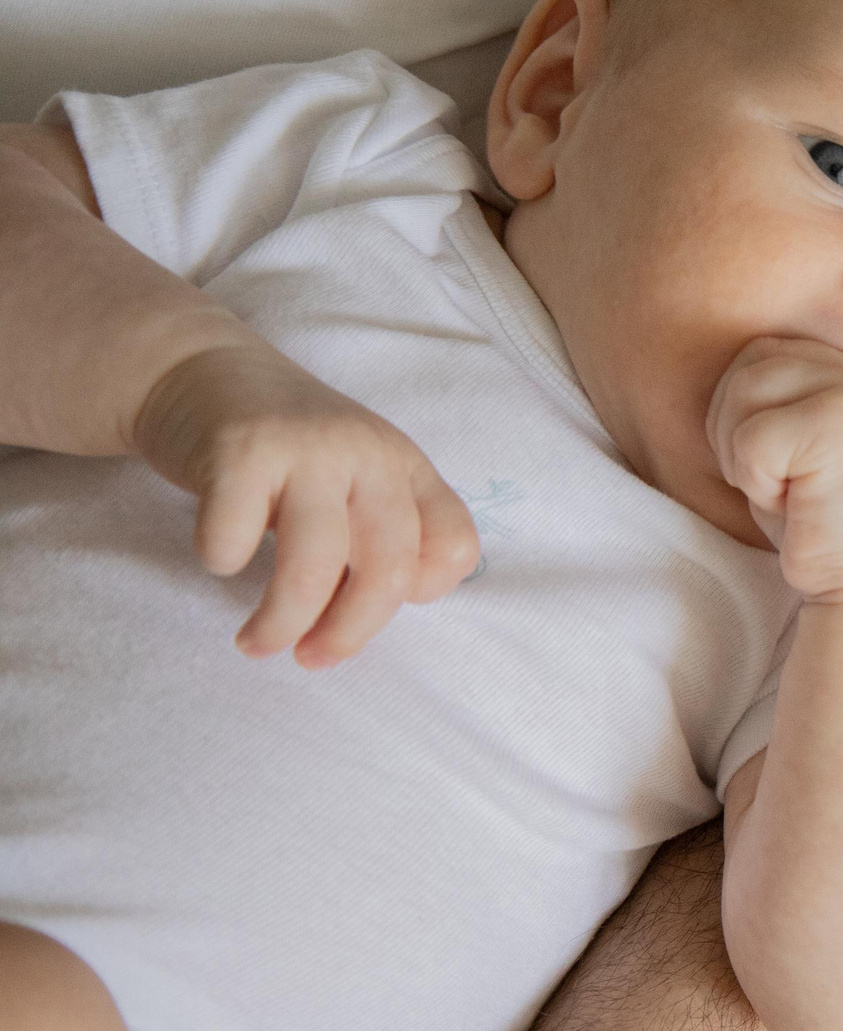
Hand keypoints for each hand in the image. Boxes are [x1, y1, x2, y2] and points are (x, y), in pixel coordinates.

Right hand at [133, 344, 479, 666]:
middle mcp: (369, 454)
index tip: (376, 610)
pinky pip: (236, 537)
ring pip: (315, 564)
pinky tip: (219, 557)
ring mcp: (307, 449)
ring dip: (281, 622)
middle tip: (311, 659)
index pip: (454, 545)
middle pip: (389, 568)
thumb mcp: (351, 483)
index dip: (425, 592)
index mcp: (406, 468)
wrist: (200, 371)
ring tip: (256, 644)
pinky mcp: (240, 450)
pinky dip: (222, 561)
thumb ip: (373, 538)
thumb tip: (362, 623)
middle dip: (349, 632)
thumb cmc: (284, 453)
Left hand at [705, 336, 842, 599]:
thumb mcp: (799, 445)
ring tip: (789, 491)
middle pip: (746, 367)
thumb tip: (718, 368)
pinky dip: (756, 482)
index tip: (784, 467)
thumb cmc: (824, 524)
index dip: (745, 414)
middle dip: (737, 430)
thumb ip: (774, 398)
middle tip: (782, 484)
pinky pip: (750, 439)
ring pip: (741, 394)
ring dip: (744, 456)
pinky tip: (795, 505)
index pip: (761, 354)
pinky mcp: (838, 424)